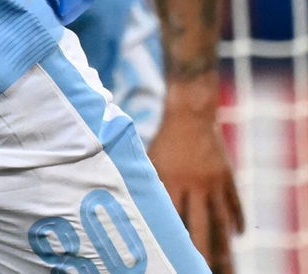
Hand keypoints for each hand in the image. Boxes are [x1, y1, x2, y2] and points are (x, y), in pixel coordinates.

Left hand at [146, 110, 243, 273]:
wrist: (190, 114)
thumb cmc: (164, 140)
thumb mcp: (150, 160)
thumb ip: (147, 183)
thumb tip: (134, 207)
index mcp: (171, 179)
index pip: (174, 215)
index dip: (176, 237)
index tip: (175, 254)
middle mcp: (195, 183)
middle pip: (201, 223)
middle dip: (202, 248)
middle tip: (203, 267)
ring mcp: (214, 181)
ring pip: (222, 218)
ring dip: (225, 242)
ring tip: (225, 262)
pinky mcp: (227, 176)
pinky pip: (235, 204)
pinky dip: (237, 220)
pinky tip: (237, 234)